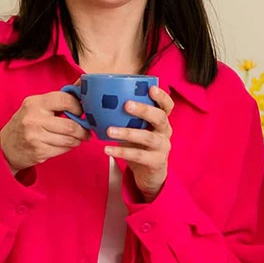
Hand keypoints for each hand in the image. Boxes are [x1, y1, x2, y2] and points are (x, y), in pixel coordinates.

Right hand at [0, 90, 89, 172]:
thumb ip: (59, 99)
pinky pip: (64, 149)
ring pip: (70, 139)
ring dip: (78, 140)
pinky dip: (69, 147)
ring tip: (77, 138)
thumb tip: (82, 83)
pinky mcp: (39, 151)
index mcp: (35, 103)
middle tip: (86, 132)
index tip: (81, 113)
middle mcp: (34, 118)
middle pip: (71, 125)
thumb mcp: (37, 106)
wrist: (7, 146)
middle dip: (83, 130)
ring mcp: (35, 136)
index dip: (78, 107)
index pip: (65, 100)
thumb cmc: (27, 123)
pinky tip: (65, 144)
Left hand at [105, 85, 173, 199]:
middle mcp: (165, 132)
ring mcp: (162, 148)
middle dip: (144, 110)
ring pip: (148, 137)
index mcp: (161, 121)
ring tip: (110, 130)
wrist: (149, 174)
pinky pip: (138, 156)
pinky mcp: (156, 162)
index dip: (161, 96)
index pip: (167, 106)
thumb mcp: (136, 129)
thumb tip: (97, 99)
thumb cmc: (139, 146)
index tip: (151, 88)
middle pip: (160, 118)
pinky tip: (107, 149)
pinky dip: (121, 152)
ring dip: (128, 132)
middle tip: (126, 105)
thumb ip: (126, 116)